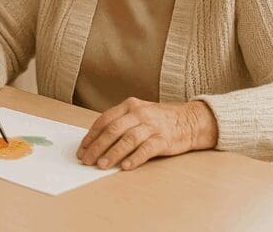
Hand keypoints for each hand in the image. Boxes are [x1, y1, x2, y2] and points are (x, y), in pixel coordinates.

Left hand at [77, 98, 217, 170]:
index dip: (91, 136)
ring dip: (113, 154)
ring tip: (102, 165)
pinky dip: (135, 158)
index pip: (105, 120)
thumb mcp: (138, 113)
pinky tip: (126, 166)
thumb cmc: (159, 119)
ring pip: (128, 139)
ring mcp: (152, 126)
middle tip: (87, 160)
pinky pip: (147, 149)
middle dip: (97, 146)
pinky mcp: (164, 139)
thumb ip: (120, 123)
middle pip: (113, 130)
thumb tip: (97, 142)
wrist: (190, 120)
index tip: (82, 149)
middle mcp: (139, 113)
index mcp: (129, 106)